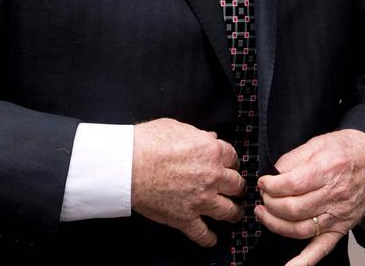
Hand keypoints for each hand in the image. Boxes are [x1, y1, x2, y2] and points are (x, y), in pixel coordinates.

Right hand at [132, 118, 245, 246]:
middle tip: (234, 190)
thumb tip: (210, 137)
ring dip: (234, 212)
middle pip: (236, 185)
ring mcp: (201, 200)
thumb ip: (198, 134)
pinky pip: (203, 234)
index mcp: (211, 151)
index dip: (231, 162)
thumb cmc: (148, 142)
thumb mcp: (176, 127)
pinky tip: (211, 238)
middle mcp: (212, 176)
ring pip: (229, 211)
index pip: (233, 157)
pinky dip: (209, 238)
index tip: (229, 166)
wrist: (128, 165)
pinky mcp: (186, 218)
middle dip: (236, 187)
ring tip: (234, 212)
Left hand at [255, 129, 364, 265]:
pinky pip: (322, 248)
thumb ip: (294, 158)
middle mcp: (335, 195)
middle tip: (263, 197)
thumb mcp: (319, 142)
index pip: (291, 184)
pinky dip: (305, 261)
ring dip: (276, 225)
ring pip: (301, 229)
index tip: (263, 182)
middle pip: (293, 208)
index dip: (270, 185)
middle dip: (270, 204)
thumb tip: (273, 174)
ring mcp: (339, 215)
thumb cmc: (349, 150)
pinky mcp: (342, 228)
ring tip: (264, 215)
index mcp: (328, 169)